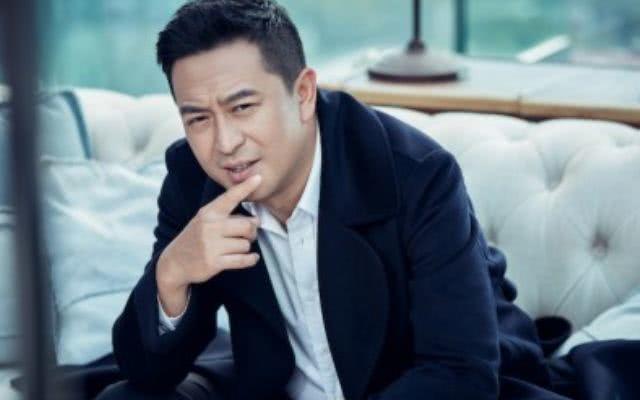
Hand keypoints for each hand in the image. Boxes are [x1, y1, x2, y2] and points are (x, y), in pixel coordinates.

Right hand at [156, 174, 261, 315]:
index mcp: (209, 213)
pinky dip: (251, 259)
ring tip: (237, 248)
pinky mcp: (214, 263)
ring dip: (246, 247)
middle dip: (252, 231)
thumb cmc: (195, 239)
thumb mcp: (204, 221)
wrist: (174, 262)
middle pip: (247, 225)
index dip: (245, 187)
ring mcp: (211, 245)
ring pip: (245, 244)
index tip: (258, 177)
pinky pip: (243, 260)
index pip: (230, 197)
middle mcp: (210, 226)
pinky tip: (252, 258)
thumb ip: (227, 216)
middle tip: (249, 235)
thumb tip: (256, 219)